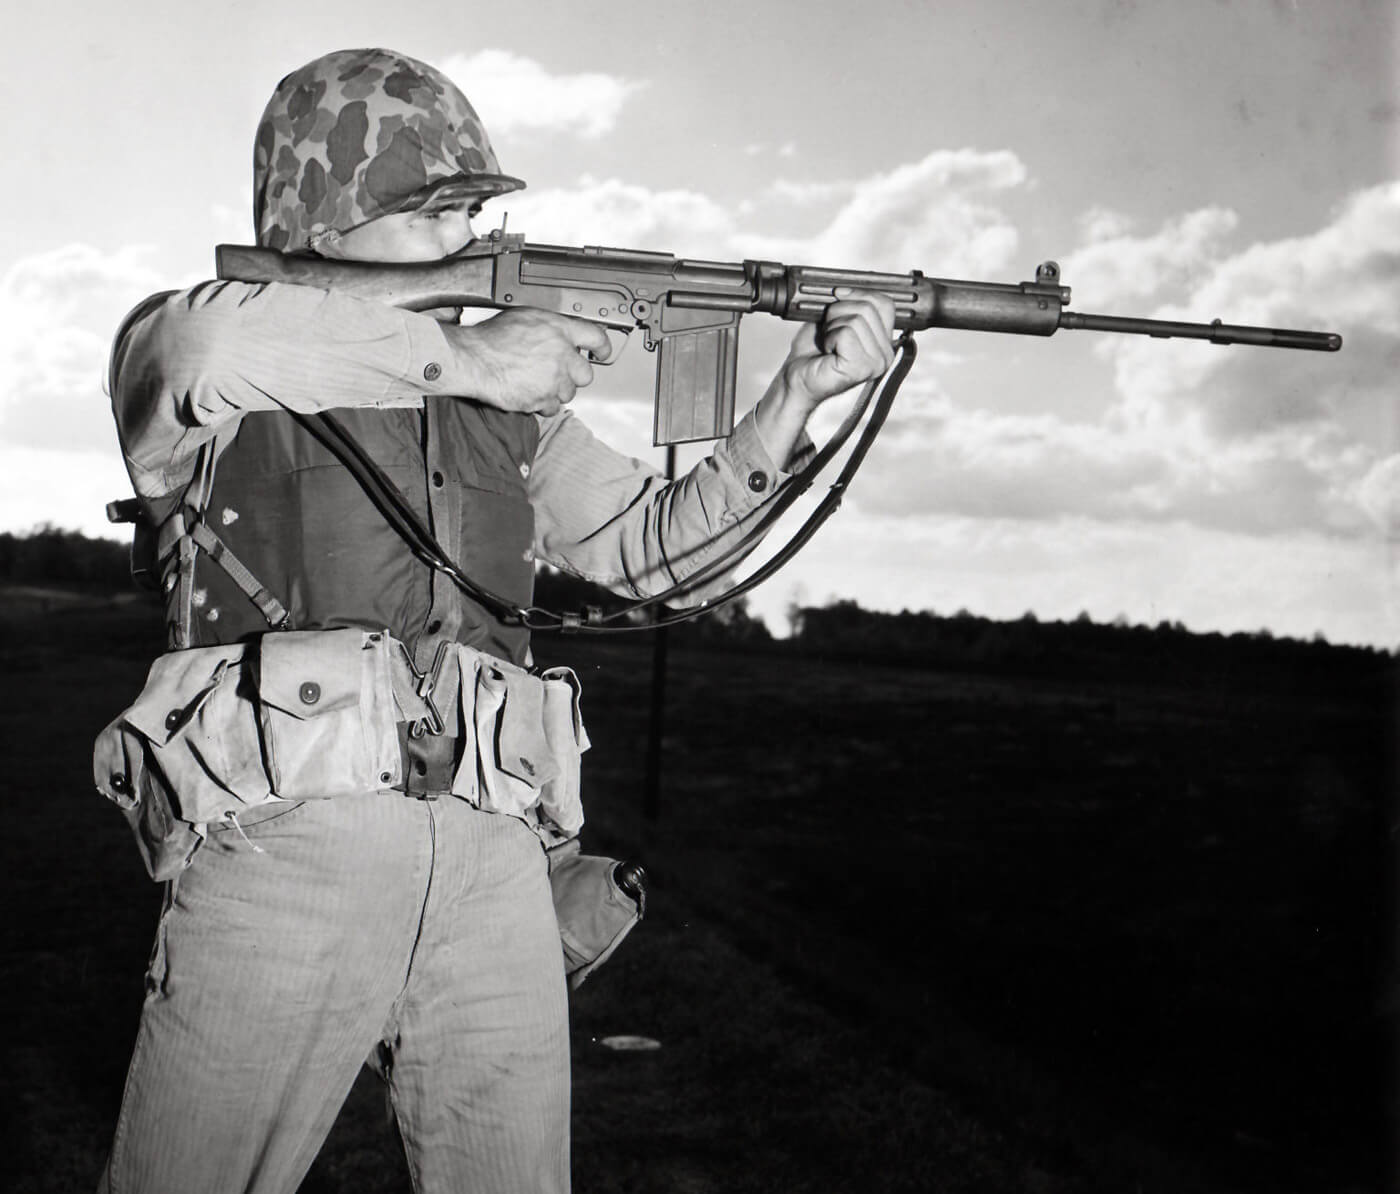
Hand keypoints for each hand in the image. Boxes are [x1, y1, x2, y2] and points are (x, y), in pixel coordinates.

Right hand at [445, 309, 612, 415]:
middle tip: (559, 372)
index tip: (602, 352)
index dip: (602, 347)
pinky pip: (552, 407)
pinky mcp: (542, 399)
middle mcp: (561, 354)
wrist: (474, 359)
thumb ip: (549, 328)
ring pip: (569, 393)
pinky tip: (529, 392)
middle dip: (574, 375)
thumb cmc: (491, 338)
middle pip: (586, 374)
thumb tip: (560, 334)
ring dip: (556, 390)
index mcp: (559, 330)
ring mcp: (553, 379)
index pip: (596, 337)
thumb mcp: (525, 318)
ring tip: (536, 381)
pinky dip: (542, 403)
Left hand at [780, 289, 897, 410]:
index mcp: (884, 342)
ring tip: (828, 344)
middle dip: (839, 312)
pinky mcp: (860, 368)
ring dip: (832, 326)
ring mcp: (876, 363)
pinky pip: (846, 332)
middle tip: (829, 331)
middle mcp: (886, 354)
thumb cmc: (813, 352)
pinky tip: (827, 352)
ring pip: (856, 319)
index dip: (859, 293)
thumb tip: (848, 286)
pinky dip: (830, 337)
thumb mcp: (835, 319)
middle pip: (869, 307)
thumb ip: (850, 303)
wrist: (796, 376)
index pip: (885, 303)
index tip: (838, 296)